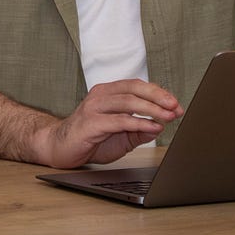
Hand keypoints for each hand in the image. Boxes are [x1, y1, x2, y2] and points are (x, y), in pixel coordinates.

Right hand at [31, 78, 183, 168]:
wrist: (59, 148)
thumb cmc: (89, 139)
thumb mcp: (121, 135)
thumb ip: (139, 129)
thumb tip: (160, 125)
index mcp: (108, 93)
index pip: (137, 86)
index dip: (158, 92)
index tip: (176, 104)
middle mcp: (101, 95)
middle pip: (134, 89)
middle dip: (158, 97)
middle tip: (176, 106)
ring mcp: (94, 107)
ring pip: (128, 102)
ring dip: (152, 109)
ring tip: (168, 116)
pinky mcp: (91, 123)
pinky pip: (118, 120)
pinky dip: (138, 122)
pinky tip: (151, 127)